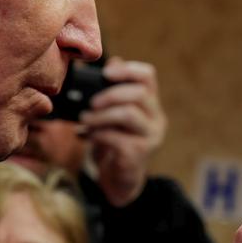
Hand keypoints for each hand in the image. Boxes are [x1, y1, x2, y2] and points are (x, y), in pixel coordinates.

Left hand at [79, 57, 165, 206]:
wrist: (119, 180)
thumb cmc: (114, 142)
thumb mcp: (112, 116)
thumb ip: (113, 92)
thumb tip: (113, 62)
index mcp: (150, 104)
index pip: (148, 76)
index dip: (128, 70)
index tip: (106, 73)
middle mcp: (156, 118)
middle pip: (139, 94)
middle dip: (110, 95)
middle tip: (91, 104)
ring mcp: (151, 137)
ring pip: (129, 114)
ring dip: (101, 116)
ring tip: (86, 120)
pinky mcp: (140, 154)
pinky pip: (119, 138)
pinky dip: (98, 134)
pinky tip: (88, 136)